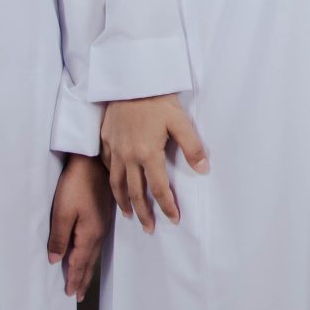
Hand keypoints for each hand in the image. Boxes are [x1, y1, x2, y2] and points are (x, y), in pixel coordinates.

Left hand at [48, 156, 112, 299]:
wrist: (94, 161)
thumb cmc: (77, 185)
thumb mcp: (63, 212)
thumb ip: (59, 238)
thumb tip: (56, 261)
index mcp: (89, 234)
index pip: (79, 263)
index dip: (74, 279)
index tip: (70, 295)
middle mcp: (99, 232)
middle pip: (89, 261)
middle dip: (82, 279)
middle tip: (77, 295)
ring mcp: (102, 224)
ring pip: (93, 253)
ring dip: (87, 269)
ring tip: (83, 281)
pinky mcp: (102, 215)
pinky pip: (96, 243)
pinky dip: (91, 255)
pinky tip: (90, 254)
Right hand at [100, 94, 209, 231]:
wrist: (129, 81)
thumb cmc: (157, 100)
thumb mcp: (180, 121)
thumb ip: (192, 147)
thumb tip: (204, 170)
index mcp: (149, 154)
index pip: (159, 189)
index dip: (167, 206)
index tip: (173, 220)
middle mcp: (129, 157)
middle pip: (135, 193)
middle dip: (144, 213)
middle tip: (148, 228)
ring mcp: (115, 150)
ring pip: (117, 184)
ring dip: (124, 202)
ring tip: (129, 215)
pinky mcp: (106, 142)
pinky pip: (109, 167)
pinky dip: (113, 181)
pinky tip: (117, 186)